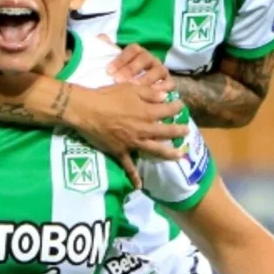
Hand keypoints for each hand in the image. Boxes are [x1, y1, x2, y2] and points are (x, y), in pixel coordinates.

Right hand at [65, 82, 185, 189]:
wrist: (87, 110)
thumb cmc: (108, 96)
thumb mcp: (131, 88)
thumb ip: (150, 93)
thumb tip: (165, 97)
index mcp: (147, 112)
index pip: (167, 110)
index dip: (176, 107)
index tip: (181, 106)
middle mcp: (144, 129)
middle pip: (166, 132)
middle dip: (178, 131)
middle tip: (186, 132)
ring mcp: (133, 143)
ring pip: (155, 149)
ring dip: (168, 153)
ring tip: (179, 156)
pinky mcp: (120, 152)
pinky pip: (128, 166)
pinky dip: (133, 177)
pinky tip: (139, 186)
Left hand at [101, 35, 175, 92]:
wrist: (126, 90)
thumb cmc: (118, 76)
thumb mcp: (109, 63)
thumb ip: (105, 49)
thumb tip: (102, 38)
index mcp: (137, 51)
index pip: (132, 49)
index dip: (121, 59)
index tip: (108, 71)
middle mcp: (150, 58)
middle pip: (144, 58)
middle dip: (131, 69)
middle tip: (119, 80)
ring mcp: (160, 70)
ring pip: (158, 70)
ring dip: (146, 79)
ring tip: (135, 88)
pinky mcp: (168, 82)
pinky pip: (169, 83)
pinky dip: (162, 87)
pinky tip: (152, 94)